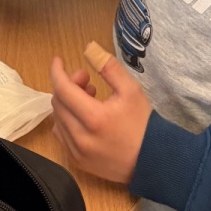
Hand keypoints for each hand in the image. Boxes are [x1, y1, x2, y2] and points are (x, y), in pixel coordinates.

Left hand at [50, 43, 151, 184]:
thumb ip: (109, 67)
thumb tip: (88, 48)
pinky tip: (83, 116)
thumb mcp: (131, 90)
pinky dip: (67, 121)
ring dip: (67, 104)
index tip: (58, 60)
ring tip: (89, 98)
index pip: (63, 89)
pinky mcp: (79, 162)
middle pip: (58, 103)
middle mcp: (81, 138)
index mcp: (94, 118)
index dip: (57, 71)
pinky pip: (62, 136)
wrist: (153, 161)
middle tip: (87, 81)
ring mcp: (78, 153)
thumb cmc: (143, 123)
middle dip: (68, 86)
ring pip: (58, 119)